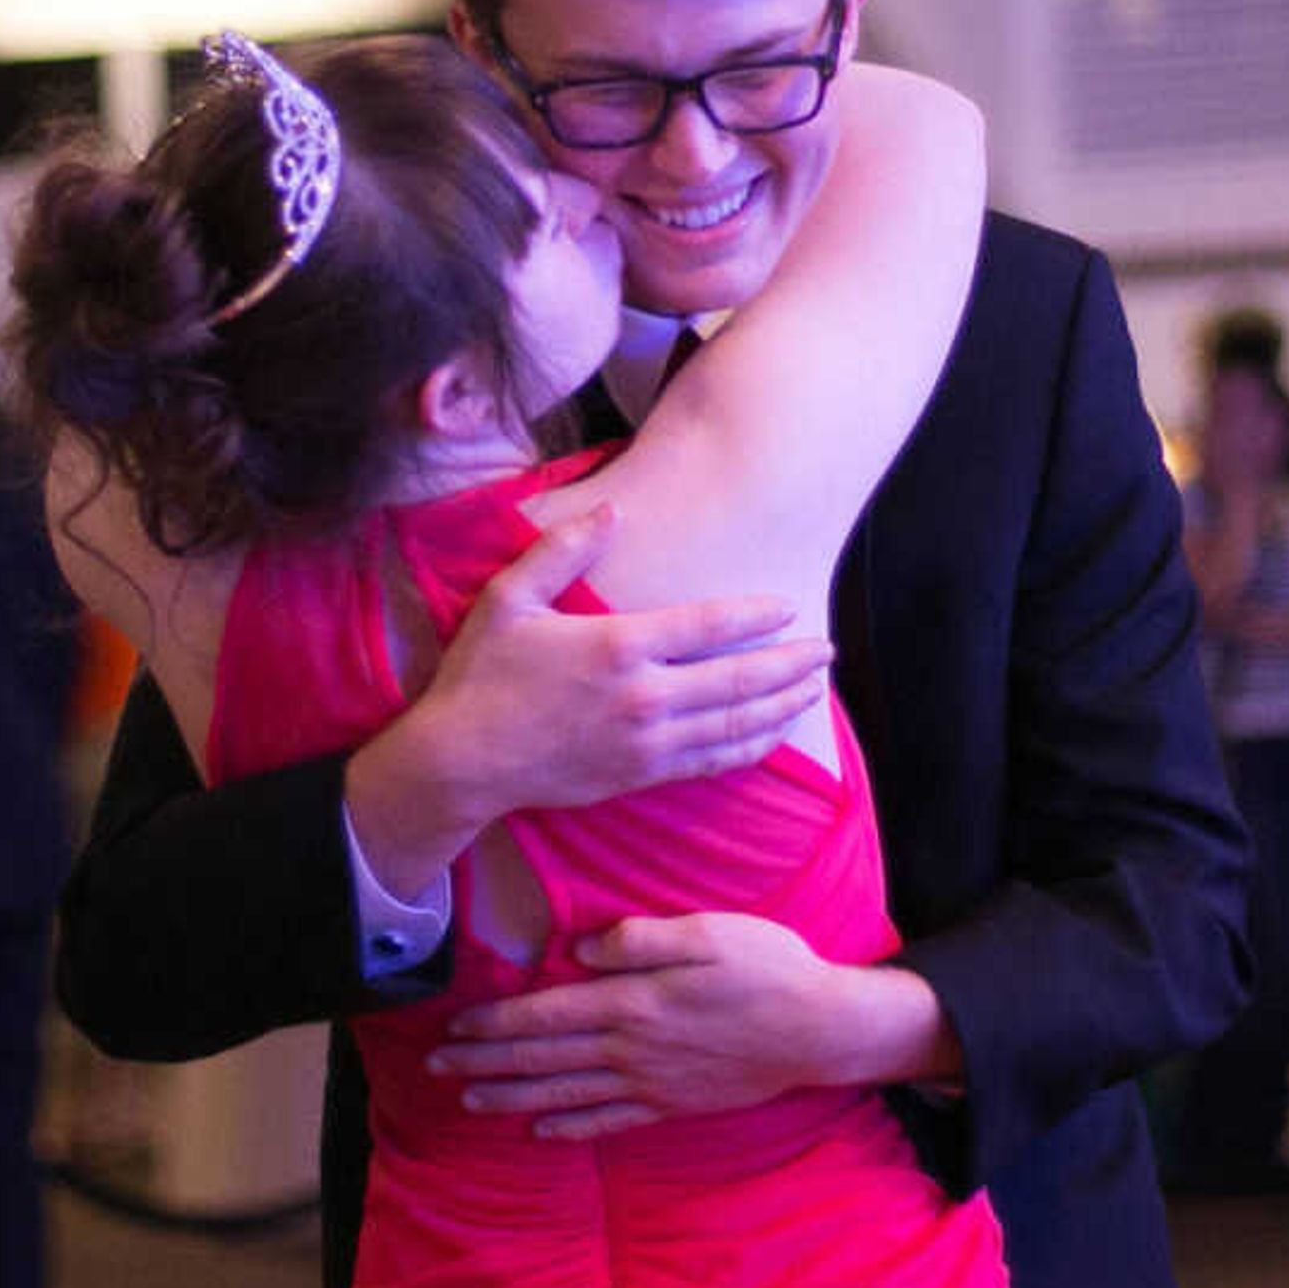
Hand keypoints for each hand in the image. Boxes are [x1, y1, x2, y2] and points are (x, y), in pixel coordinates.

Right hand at [357, 507, 828, 878]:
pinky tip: (771, 736)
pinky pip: (710, 762)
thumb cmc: (481, 674)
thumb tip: (613, 513)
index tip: (789, 607)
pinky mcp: (638, 775)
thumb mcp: (509, 599)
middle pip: (738, 679)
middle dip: (789, 664)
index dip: (755, 616)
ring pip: (733, 724)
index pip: (707, 627)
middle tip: (827, 650)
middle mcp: (642, 696)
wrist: (461, 761)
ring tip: (814, 689)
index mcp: (617, 645)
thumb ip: (562, 551)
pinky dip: (748, 747)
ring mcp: (645, 742)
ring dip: (781, 705)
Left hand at [427, 912, 929, 1140]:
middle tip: (435, 1068)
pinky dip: (570, 1128)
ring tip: (469, 1100)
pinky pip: (609, 1121)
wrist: (821, 1030)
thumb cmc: (767, 967)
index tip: (452, 1026)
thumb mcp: (708, 932)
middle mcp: (633, 1049)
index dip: (494, 1023)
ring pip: (566, 1094)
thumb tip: (579, 949)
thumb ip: (641, 939)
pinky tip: (539, 1131)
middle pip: (544, 1059)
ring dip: (512, 1097)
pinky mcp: (672, 1103)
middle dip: (485, 1062)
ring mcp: (651, 1083)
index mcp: (633, 1002)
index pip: (546, 1016)